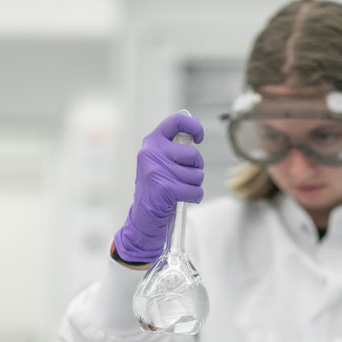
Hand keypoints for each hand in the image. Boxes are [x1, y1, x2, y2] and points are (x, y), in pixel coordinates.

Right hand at [113, 112, 203, 263]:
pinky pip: (195, 190)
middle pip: (193, 154)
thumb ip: (172, 148)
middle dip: (196, 168)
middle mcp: (151, 153)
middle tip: (183, 177)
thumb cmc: (157, 189)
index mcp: (151, 143)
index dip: (193, 126)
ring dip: (194, 185)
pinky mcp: (165, 189)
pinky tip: (182, 199)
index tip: (198, 137)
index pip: (176, 122)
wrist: (143, 219)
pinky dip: (194, 197)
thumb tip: (195, 133)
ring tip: (179, 190)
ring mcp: (157, 171)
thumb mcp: (159, 162)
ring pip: (197, 174)